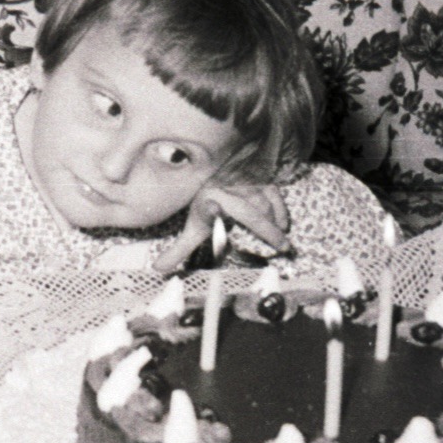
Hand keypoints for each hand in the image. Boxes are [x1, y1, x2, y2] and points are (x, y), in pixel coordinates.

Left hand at [151, 181, 291, 273]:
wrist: (218, 172)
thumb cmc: (207, 203)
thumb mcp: (194, 226)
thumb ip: (180, 249)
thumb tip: (158, 270)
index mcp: (210, 204)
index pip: (209, 209)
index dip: (211, 209)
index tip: (212, 207)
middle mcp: (230, 193)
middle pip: (251, 213)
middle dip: (267, 231)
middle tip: (282, 249)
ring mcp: (247, 185)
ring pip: (265, 205)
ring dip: (275, 224)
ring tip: (283, 242)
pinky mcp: (260, 179)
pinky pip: (274, 194)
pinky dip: (281, 210)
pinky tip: (284, 224)